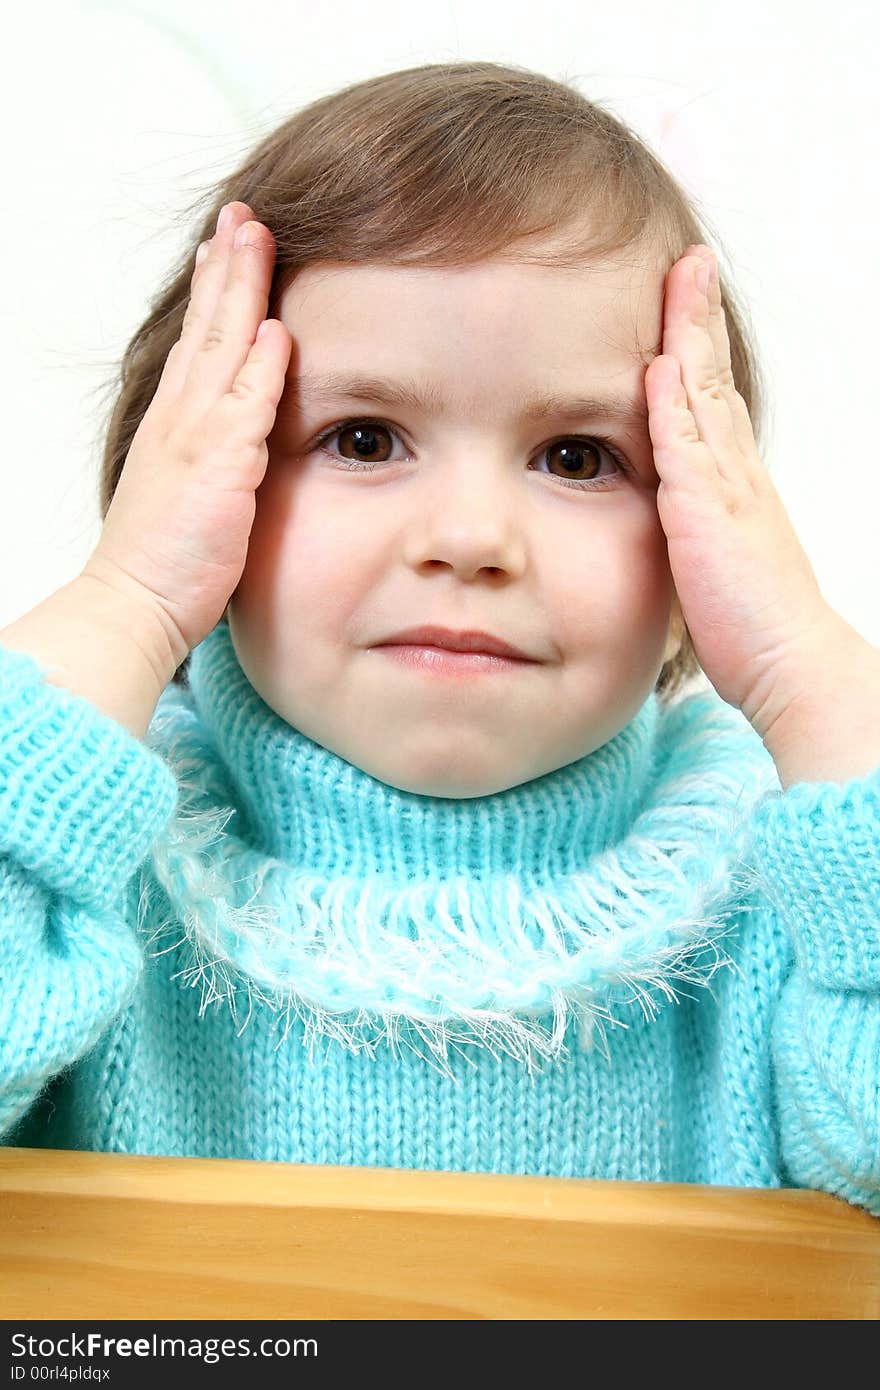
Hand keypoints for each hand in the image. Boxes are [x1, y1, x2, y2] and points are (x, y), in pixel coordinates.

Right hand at [85, 201, 291, 666]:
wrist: (135, 601)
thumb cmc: (165, 559)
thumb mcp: (191, 491)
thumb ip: (217, 451)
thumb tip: (244, 424)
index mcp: (177, 422)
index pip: (200, 342)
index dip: (216, 292)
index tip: (229, 246)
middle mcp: (182, 417)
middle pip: (208, 326)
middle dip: (227, 265)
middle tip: (243, 214)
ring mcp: (197, 436)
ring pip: (222, 346)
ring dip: (240, 289)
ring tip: (254, 234)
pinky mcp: (218, 467)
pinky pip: (242, 407)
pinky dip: (258, 366)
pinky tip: (275, 329)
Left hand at [644, 244, 838, 740]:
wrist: (791, 663)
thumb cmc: (753, 627)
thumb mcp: (717, 564)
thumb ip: (696, 528)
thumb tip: (674, 506)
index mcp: (735, 486)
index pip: (713, 402)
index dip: (699, 351)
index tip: (688, 306)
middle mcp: (736, 475)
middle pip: (713, 379)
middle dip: (700, 317)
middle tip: (692, 262)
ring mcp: (726, 491)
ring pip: (704, 395)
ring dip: (691, 334)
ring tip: (685, 277)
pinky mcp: (709, 518)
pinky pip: (688, 449)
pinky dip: (675, 404)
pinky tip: (663, 363)